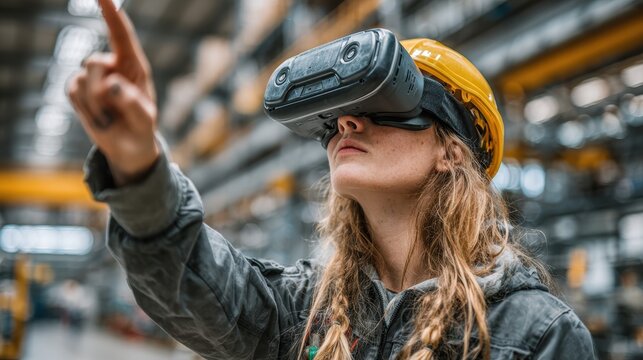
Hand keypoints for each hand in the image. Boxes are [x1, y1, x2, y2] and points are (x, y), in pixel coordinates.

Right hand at [67, 0, 158, 185]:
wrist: (128, 146)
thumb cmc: (141, 128)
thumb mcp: (145, 120)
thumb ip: (132, 103)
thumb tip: (112, 84)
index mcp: (134, 66)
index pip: (121, 35)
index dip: (111, 14)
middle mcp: (113, 66)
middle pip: (94, 62)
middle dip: (101, 90)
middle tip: (116, 112)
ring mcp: (93, 76)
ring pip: (82, 80)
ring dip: (95, 105)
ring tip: (111, 118)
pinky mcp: (78, 89)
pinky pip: (73, 92)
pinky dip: (85, 109)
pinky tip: (99, 118)